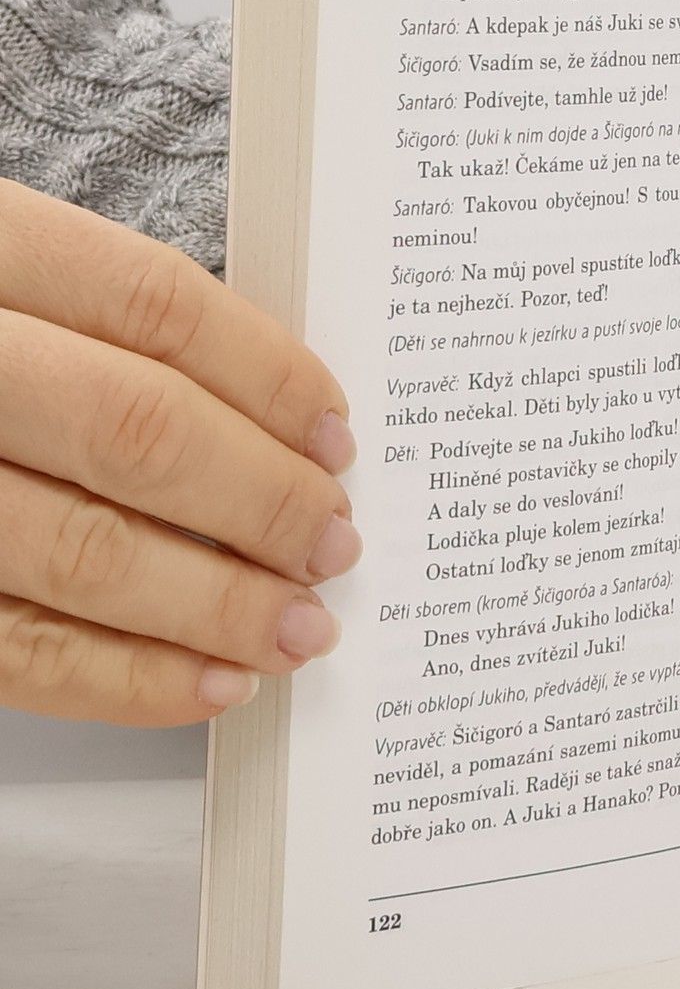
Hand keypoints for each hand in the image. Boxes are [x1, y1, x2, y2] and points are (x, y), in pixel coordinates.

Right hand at [0, 179, 358, 725]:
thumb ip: (94, 328)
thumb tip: (272, 421)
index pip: (152, 304)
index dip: (267, 375)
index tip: (337, 434)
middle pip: (136, 431)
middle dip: (262, 501)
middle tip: (335, 542)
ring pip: (80, 551)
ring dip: (214, 604)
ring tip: (297, 627)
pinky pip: (12, 649)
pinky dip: (122, 677)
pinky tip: (204, 684)